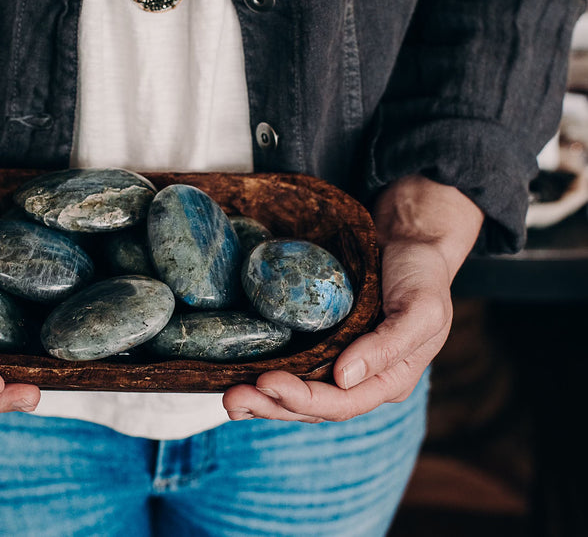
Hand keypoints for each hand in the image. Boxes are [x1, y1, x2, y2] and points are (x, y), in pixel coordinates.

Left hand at [222, 175, 483, 422]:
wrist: (409, 243)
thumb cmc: (421, 275)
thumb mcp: (421, 308)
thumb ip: (389, 345)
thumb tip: (344, 377)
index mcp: (389, 380)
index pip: (342, 403)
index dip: (303, 398)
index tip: (267, 381)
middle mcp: (361, 380)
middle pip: (313, 406)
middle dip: (271, 404)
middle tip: (233, 397)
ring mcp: (339, 364)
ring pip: (298, 395)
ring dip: (262, 400)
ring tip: (228, 398)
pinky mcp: (321, 345)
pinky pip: (292, 369)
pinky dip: (264, 377)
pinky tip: (236, 377)